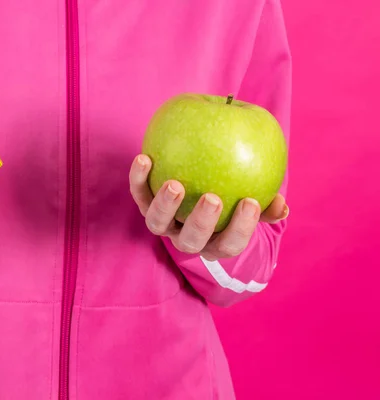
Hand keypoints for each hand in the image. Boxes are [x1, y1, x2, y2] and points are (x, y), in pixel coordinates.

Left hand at [129, 154, 288, 260]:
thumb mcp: (251, 202)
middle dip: (201, 223)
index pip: (229, 244)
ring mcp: (163, 224)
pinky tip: (144, 157)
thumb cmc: (233, 196)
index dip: (240, 228)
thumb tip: (282, 206)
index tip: (251, 202)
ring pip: (157, 224)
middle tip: (213, 198)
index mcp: (215, 242)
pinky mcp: (144, 204)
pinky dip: (139, 178)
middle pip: (191, 241)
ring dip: (165, 205)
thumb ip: (266, 203)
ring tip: (175, 184)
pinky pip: (139, 193)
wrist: (196, 188)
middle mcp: (187, 238)